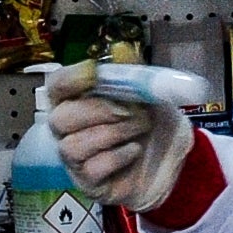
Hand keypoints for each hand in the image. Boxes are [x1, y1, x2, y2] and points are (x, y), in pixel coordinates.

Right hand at [46, 66, 195, 214]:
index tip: (94, 72)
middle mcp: (69, 131)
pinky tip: (135, 151)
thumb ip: (134, 74)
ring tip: (140, 128)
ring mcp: (76, 161)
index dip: (70, 79)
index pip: (56, 87)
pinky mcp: (90, 184)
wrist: (176, 165)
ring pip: (72, 146)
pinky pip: (91, 169)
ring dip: (111, 133)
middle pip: (59, 118)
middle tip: (133, 110)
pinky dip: (117, 157)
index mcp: (77, 102)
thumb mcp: (151, 95)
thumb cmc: (153, 126)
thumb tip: (121, 48)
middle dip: (99, 111)